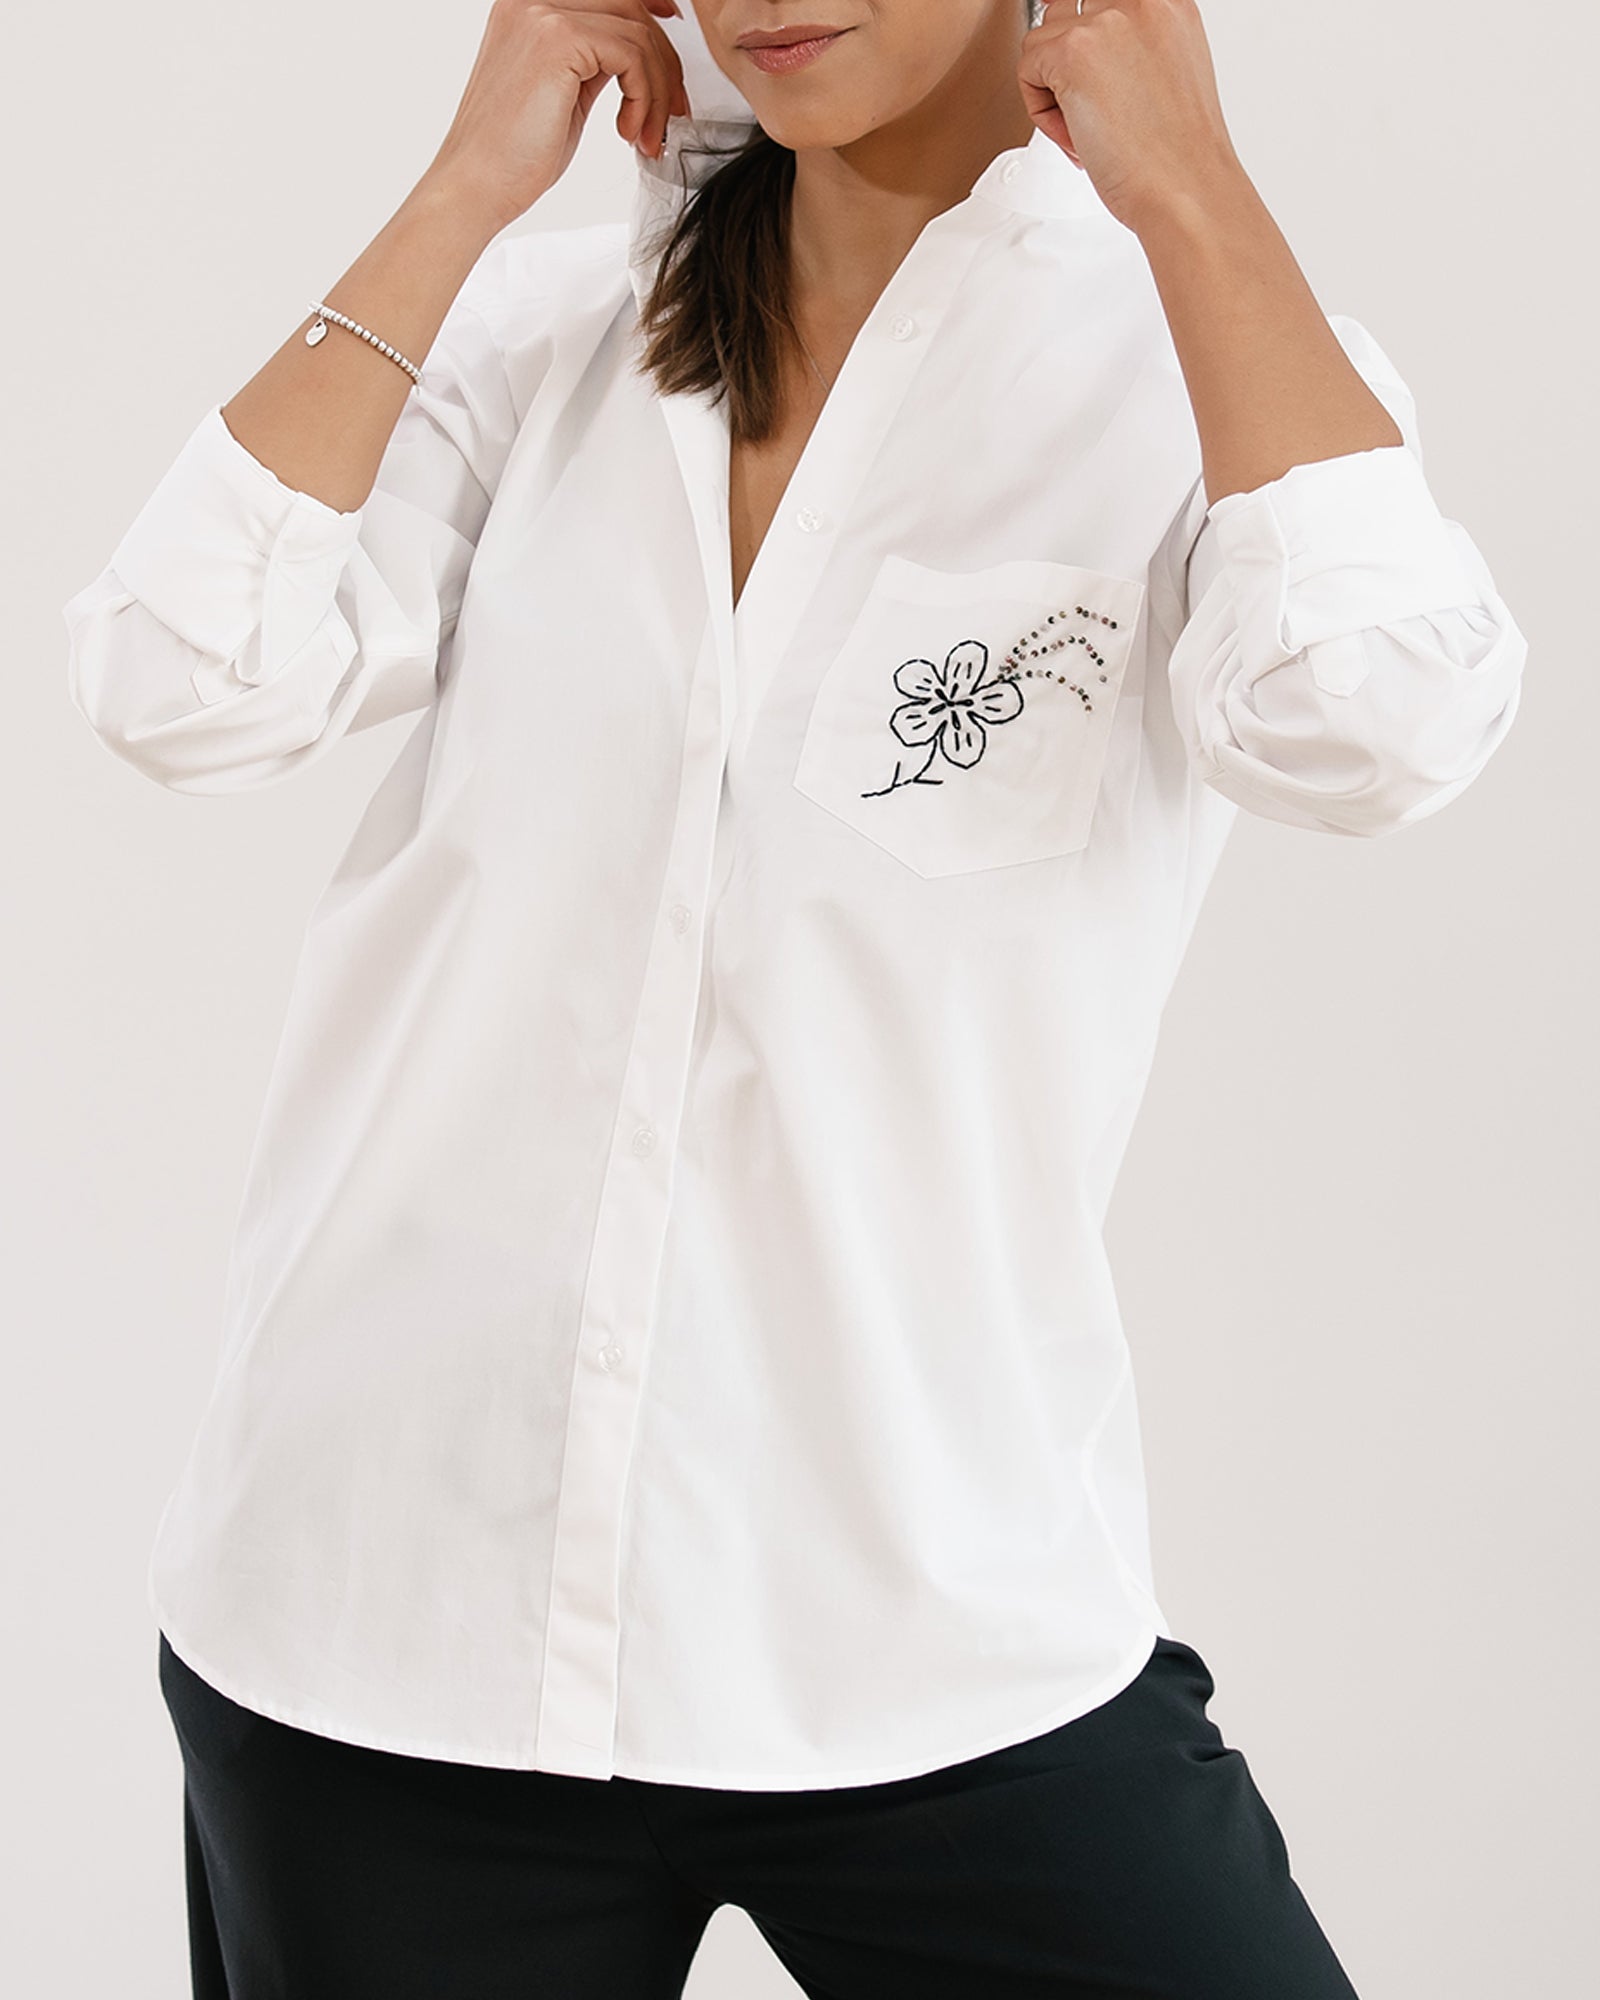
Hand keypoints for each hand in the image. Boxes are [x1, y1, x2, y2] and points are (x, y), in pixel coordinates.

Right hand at [420, 0, 692, 236]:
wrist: (475, 185)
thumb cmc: (514, 154)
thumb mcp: (564, 91)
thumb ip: (594, 60)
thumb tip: (637, 54)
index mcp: (529, 5)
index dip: (650, 8)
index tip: (673, 37)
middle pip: (630, 6)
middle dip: (664, 62)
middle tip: (673, 113)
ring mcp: (543, 13)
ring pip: (637, 33)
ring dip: (658, 91)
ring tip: (647, 136)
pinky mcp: (559, 40)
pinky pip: (632, 56)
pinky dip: (645, 98)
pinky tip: (629, 132)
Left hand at [1018, 0, 1247, 236]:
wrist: (1186, 191)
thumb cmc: (1178, 155)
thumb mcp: (1170, 73)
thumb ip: (1135, 47)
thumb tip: (1090, 50)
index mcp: (1169, 2)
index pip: (1101, 4)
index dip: (1089, 45)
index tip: (1095, 83)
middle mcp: (1141, 0)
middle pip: (1068, 13)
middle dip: (1067, 64)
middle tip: (1095, 115)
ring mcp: (1107, 20)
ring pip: (1043, 38)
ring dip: (1053, 86)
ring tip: (1087, 129)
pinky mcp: (1073, 50)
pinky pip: (1027, 67)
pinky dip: (1041, 111)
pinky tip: (1078, 138)